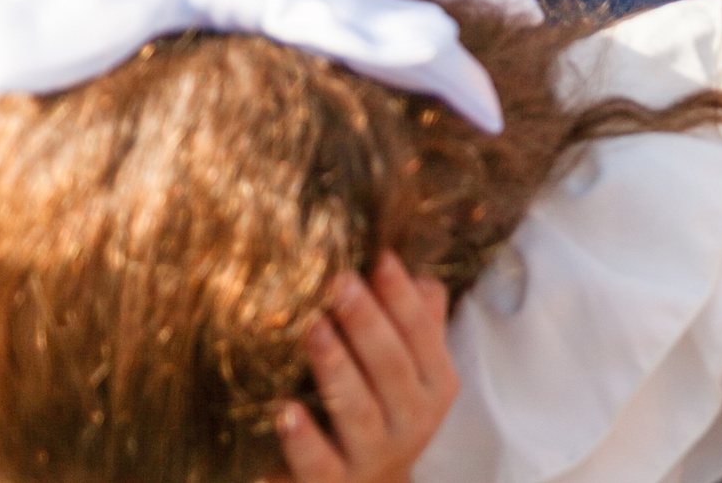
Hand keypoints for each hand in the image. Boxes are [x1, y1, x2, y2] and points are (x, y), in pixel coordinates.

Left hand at [278, 255, 457, 482]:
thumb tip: (420, 273)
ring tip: (314, 328)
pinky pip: (320, 463)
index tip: (379, 259)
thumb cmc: (386, 415)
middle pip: (391, 366)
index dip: (401, 296)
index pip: (421, 333)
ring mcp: (376, 456)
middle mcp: (414, 421)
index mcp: (436, 384)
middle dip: (367, 321)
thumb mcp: (411, 372)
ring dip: (336, 367)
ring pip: (359, 409)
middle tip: (340, 282)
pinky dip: (303, 438)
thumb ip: (419, 325)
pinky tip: (285, 411)